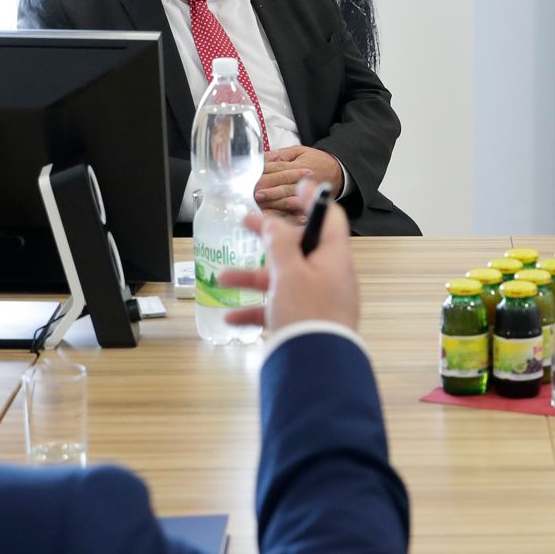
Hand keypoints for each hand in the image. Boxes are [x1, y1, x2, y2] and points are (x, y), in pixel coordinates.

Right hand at [218, 179, 357, 333]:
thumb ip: (280, 243)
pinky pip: (279, 309)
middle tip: (245, 223)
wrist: (317, 368)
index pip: (326, 217)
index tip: (297, 185)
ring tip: (222, 279)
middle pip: (298, 247)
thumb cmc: (307, 314)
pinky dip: (256, 309)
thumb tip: (275, 222)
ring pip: (283, 280)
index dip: (311, 199)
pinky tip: (232, 318)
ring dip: (252, 278)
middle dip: (268, 238)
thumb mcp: (289, 272)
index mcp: (333, 256)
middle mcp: (329, 275)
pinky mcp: (307, 322)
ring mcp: (319, 299)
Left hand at [255, 145, 344, 215]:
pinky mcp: (309, 205)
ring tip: (261, 206)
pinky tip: (278, 219)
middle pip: (283, 186)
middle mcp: (302, 181)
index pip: (279, 169)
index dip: (266, 174)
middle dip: (268, 190)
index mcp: (299, 166)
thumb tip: (264, 157)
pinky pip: (297, 213)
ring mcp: (307, 194)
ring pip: (289, 200)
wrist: (338, 172)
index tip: (253, 179)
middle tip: (254, 193)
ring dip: (274, 204)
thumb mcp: (300, 151)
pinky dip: (288, 217)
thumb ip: (281, 154)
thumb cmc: (317, 161)